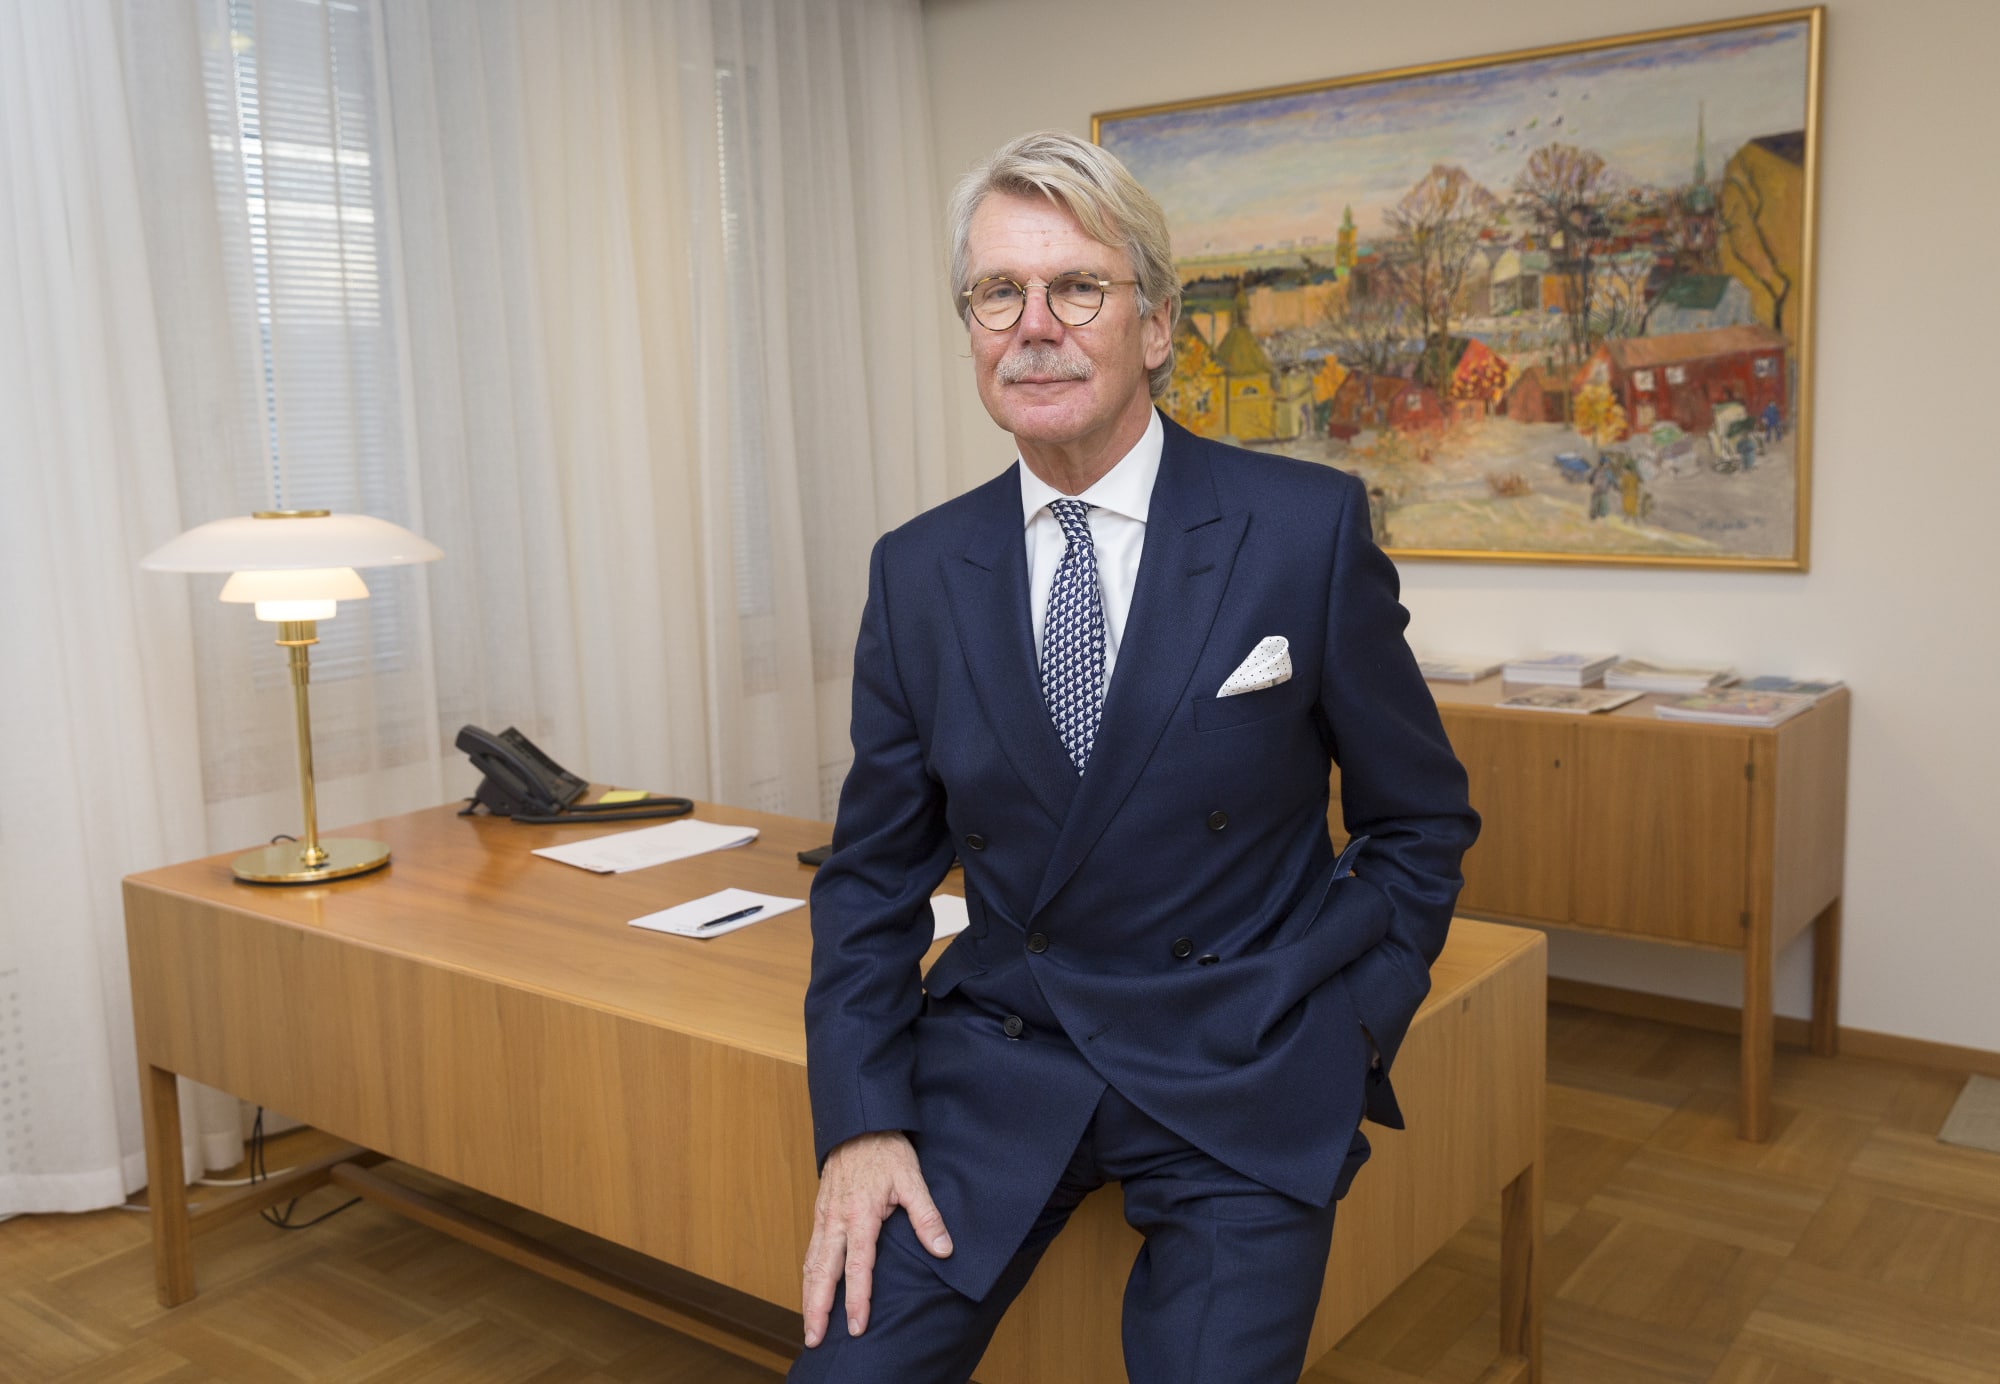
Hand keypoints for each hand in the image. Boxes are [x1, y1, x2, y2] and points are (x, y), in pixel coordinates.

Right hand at [800, 1130, 952, 1346]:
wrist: (859, 1122)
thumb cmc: (886, 1150)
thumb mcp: (912, 1178)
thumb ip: (926, 1216)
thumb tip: (944, 1249)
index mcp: (860, 1214)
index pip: (858, 1266)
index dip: (858, 1299)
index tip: (857, 1326)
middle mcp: (836, 1220)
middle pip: (823, 1272)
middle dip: (818, 1308)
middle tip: (814, 1338)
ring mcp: (824, 1217)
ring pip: (811, 1263)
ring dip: (809, 1296)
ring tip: (809, 1325)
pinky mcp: (819, 1213)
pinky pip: (810, 1250)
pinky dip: (807, 1275)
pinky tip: (810, 1290)